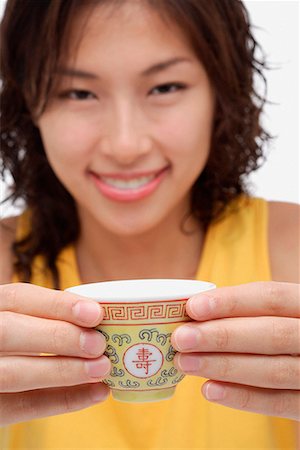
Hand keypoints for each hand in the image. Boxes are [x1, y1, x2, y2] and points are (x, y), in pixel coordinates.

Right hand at [0, 283, 110, 425]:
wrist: (1, 375)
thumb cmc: (20, 340)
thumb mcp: (23, 319)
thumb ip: (49, 316)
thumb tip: (98, 317)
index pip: (17, 298)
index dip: (57, 304)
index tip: (95, 312)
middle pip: (9, 331)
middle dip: (58, 336)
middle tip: (98, 344)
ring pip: (13, 373)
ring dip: (63, 371)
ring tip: (102, 368)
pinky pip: (23, 407)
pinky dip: (63, 400)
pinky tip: (96, 392)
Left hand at [171, 282, 299, 419]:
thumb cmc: (285, 328)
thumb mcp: (278, 311)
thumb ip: (247, 310)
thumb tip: (192, 312)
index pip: (271, 297)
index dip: (231, 301)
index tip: (193, 307)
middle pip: (271, 334)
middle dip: (221, 336)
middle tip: (181, 338)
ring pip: (273, 371)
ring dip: (224, 367)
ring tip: (185, 363)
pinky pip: (279, 403)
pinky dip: (243, 397)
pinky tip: (209, 390)